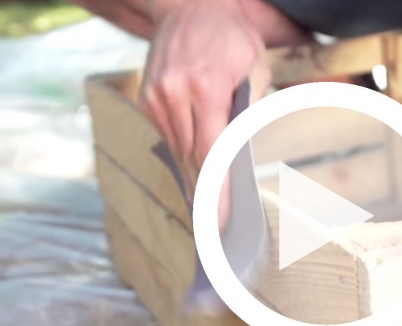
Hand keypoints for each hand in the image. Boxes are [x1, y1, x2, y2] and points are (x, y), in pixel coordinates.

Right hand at [138, 0, 270, 228]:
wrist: (187, 8)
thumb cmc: (230, 38)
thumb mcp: (254, 66)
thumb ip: (253, 108)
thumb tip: (255, 152)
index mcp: (204, 86)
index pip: (210, 150)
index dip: (216, 189)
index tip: (221, 219)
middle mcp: (173, 94)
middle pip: (192, 158)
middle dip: (206, 196)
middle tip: (219, 228)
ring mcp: (156, 98)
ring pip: (178, 152)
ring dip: (195, 180)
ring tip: (210, 212)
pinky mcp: (147, 100)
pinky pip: (169, 138)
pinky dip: (184, 158)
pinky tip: (197, 177)